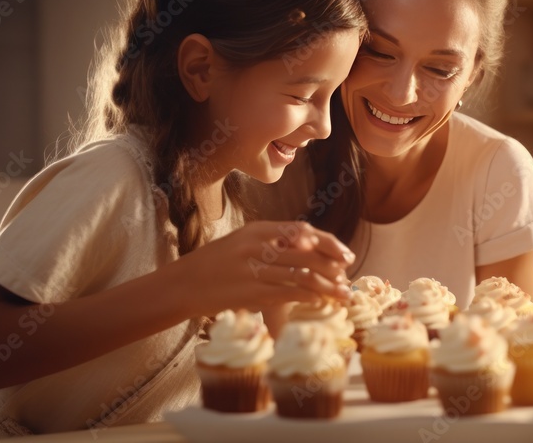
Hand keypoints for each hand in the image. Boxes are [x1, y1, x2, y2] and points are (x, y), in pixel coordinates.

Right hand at [185, 220, 353, 315]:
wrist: (185, 284)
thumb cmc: (217, 264)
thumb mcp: (244, 242)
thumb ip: (274, 241)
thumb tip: (310, 246)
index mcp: (259, 229)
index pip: (304, 230)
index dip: (329, 243)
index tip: (346, 255)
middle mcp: (258, 245)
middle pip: (308, 253)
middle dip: (334, 266)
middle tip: (348, 277)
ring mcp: (255, 269)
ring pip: (303, 275)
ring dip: (328, 286)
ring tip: (344, 295)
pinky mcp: (252, 292)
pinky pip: (290, 293)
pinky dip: (310, 297)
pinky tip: (322, 302)